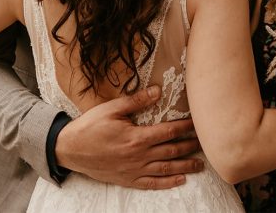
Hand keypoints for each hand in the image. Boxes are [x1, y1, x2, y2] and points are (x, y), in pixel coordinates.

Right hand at [55, 85, 203, 188]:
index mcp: (137, 137)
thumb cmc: (90, 127)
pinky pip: (152, 184)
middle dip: (190, 146)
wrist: (70, 149)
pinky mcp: (128, 179)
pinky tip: (180, 180)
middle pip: (172, 151)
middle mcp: (139, 156)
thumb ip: (137, 101)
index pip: (169, 132)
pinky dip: (168, 183)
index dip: (185, 128)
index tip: (197, 124)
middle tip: (205, 143)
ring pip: (166, 169)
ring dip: (185, 166)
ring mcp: (134, 170)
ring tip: (200, 164)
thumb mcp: (112, 109)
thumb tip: (157, 91)